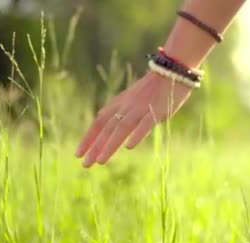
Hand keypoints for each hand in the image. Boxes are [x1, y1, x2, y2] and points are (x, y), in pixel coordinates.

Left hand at [75, 72, 192, 167]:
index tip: (78, 154)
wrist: (171, 70)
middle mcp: (126, 107)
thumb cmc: (154, 87)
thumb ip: (123, 112)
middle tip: (85, 164)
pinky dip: (137, 134)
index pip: (99, 122)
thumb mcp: (134, 98)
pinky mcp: (157, 111)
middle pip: (107, 128)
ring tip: (100, 161)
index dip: (88, 138)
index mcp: (119, 103)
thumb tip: (114, 129)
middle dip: (95, 147)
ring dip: (110, 144)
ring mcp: (141, 109)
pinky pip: (145, 124)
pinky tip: (129, 147)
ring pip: (122, 128)